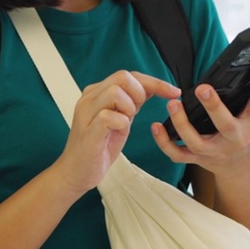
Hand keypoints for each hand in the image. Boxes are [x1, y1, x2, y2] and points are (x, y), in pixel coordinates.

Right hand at [53, 70, 179, 193]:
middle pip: (122, 77)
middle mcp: (89, 98)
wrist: (75, 172)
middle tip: (138, 112)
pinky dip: (121, 122)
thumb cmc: (98, 148)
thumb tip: (153, 88)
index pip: (128, 75)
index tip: (173, 92)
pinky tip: (120, 131)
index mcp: (97, 93)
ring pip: (115, 92)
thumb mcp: (120, 120)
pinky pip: (108, 116)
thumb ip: (131, 103)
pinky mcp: (88, 131)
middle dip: (141, 93)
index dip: (154, 82)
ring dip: (129, 107)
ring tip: (125, 122)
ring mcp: (86, 113)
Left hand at [150, 63, 249, 176]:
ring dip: (182, 123)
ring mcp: (215, 151)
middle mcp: (235, 138)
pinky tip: (156, 126)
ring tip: (173, 103)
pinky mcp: (198, 158)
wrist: (240, 167)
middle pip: (225, 125)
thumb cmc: (248, 131)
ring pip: (196, 141)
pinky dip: (165, 143)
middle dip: (213, 106)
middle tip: (202, 88)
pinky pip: (178, 154)